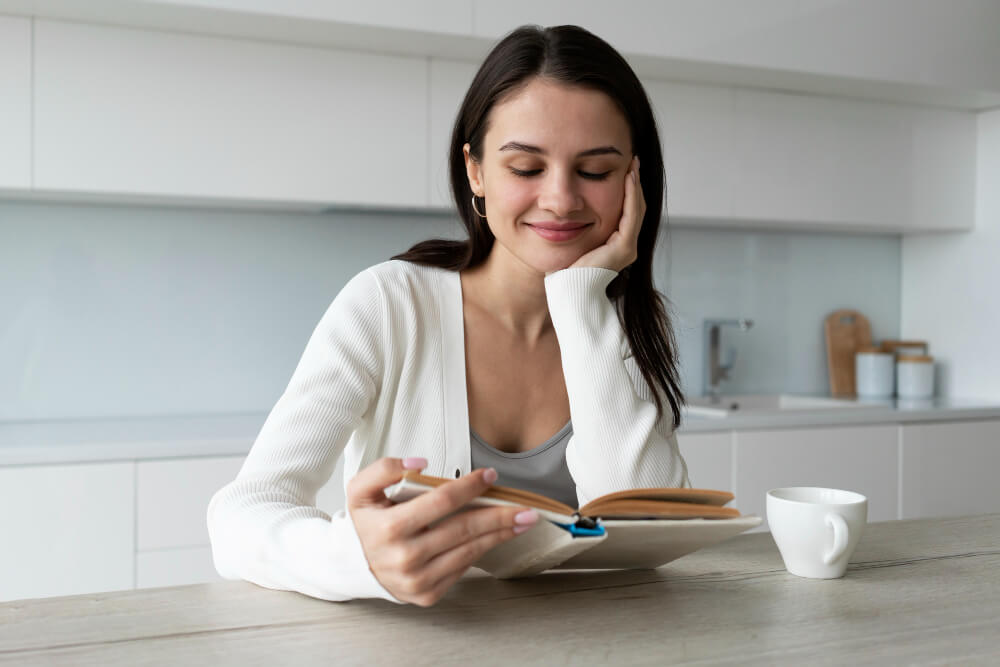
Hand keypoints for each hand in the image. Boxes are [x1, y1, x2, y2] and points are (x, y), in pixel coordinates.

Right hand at [347, 457, 538, 606]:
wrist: (351, 565)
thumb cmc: (364, 522)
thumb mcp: (360, 488)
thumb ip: (385, 469)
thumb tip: (420, 464)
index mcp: (390, 528)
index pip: (442, 501)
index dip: (470, 487)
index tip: (490, 476)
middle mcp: (405, 557)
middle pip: (463, 529)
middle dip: (499, 516)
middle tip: (527, 507)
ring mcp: (417, 580)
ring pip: (469, 552)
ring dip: (499, 535)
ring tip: (521, 522)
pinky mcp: (426, 594)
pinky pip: (462, 569)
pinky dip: (480, 551)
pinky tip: (494, 537)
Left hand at [567, 156, 644, 272]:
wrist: (568, 291)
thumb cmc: (566, 271)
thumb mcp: (575, 242)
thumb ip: (580, 227)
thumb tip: (568, 210)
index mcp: (617, 245)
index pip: (628, 211)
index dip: (629, 190)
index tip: (627, 169)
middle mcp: (627, 246)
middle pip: (636, 208)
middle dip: (635, 183)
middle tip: (634, 161)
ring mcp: (628, 247)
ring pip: (637, 209)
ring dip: (635, 185)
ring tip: (634, 165)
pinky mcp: (623, 248)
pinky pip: (630, 215)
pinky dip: (630, 195)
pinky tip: (629, 178)